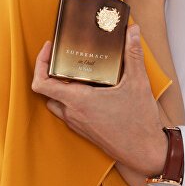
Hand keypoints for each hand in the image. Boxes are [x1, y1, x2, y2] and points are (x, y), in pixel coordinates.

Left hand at [31, 25, 167, 174]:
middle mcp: (73, 114)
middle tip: (63, 57)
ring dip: (60, 86)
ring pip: (56, 102)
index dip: (40, 63)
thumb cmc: (139, 123)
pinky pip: (68, 112)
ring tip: (75, 71)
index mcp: (79, 101)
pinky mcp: (84, 130)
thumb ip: (133, 55)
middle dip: (50, 71)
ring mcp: (77, 124)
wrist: (145, 153)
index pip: (41, 84)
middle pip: (47, 90)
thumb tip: (132, 31)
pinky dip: (71, 98)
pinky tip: (89, 89)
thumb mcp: (138, 83)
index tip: (48, 49)